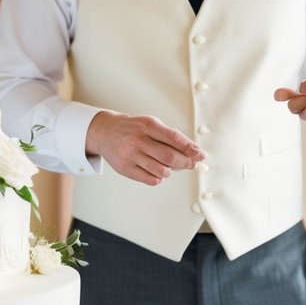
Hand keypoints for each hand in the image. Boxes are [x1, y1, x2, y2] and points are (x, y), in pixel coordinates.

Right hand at [86, 111, 205, 185]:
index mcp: (148, 125)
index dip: (190, 148)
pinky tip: (156, 172)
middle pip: (169, 157)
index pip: (174, 138)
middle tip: (191, 164)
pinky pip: (149, 179)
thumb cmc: (133, 129)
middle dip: (185, 162)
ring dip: (170, 171)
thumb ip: (170, 137)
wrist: (105, 132)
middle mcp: (138, 139)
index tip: (200, 155)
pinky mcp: (124, 168)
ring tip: (169, 167)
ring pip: (160, 170)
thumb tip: (192, 151)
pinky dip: (158, 178)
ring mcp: (130, 154)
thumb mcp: (150, 125)